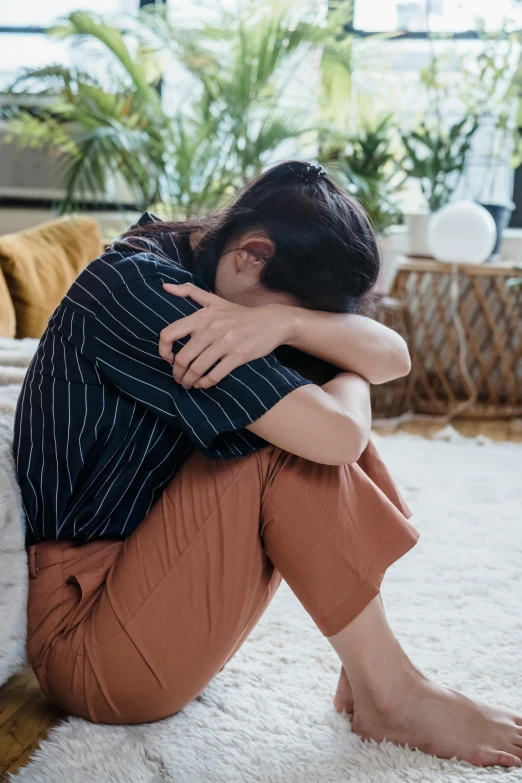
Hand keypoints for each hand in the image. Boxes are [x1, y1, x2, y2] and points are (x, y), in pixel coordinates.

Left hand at [159, 283, 294, 388]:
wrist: (271, 321)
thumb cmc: (239, 314)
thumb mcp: (215, 300)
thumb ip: (190, 292)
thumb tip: (164, 287)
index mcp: (201, 316)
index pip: (169, 334)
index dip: (163, 350)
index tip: (168, 359)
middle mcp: (211, 328)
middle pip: (182, 358)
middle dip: (177, 373)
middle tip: (179, 378)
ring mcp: (225, 343)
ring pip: (197, 369)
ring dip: (189, 381)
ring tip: (189, 384)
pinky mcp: (238, 356)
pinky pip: (215, 375)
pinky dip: (205, 383)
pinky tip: (203, 385)